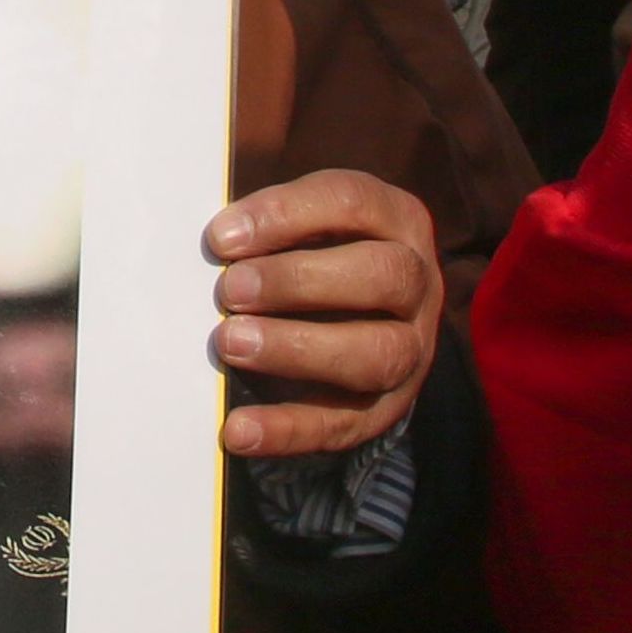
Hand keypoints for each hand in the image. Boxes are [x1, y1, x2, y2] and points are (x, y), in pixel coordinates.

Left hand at [206, 168, 439, 462]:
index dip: (285, 215)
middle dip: (298, 281)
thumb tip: (214, 247)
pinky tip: (238, 430)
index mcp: (396, 220)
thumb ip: (265, 233)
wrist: (358, 326)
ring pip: (376, 353)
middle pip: (382, 274)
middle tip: (230, 290)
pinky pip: (344, 423)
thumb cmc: (314, 260)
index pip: (351, 202)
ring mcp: (412, 348)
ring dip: (297, 349)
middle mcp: (417, 282)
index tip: (222, 238)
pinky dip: (288, 430)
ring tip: (231, 343)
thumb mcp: (302, 231)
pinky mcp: (387, 408)